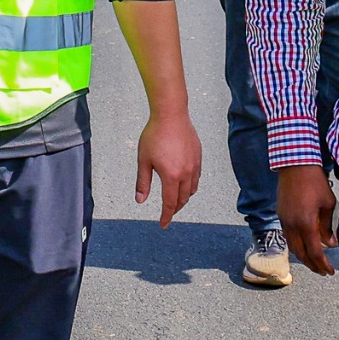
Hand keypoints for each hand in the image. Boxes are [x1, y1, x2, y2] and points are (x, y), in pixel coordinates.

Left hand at [135, 109, 201, 226]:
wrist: (171, 115)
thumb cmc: (155, 135)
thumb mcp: (143, 160)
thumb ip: (143, 182)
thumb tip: (140, 200)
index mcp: (171, 176)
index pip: (170, 203)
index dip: (166, 216)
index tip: (163, 224)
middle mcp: (186, 173)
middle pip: (183, 199)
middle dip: (175, 209)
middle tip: (167, 213)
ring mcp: (194, 165)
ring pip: (192, 190)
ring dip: (184, 198)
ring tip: (176, 200)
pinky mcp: (198, 157)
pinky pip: (196, 178)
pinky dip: (190, 186)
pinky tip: (184, 184)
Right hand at [277, 164, 337, 275]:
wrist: (295, 165)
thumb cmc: (315, 182)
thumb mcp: (328, 205)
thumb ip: (327, 227)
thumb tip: (330, 243)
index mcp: (306, 223)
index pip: (314, 252)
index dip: (322, 264)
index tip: (329, 271)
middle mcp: (292, 225)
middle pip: (301, 254)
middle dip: (312, 265)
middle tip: (323, 271)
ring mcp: (284, 220)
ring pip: (292, 246)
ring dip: (303, 257)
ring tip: (314, 262)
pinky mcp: (281, 215)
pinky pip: (288, 236)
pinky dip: (297, 245)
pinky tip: (305, 245)